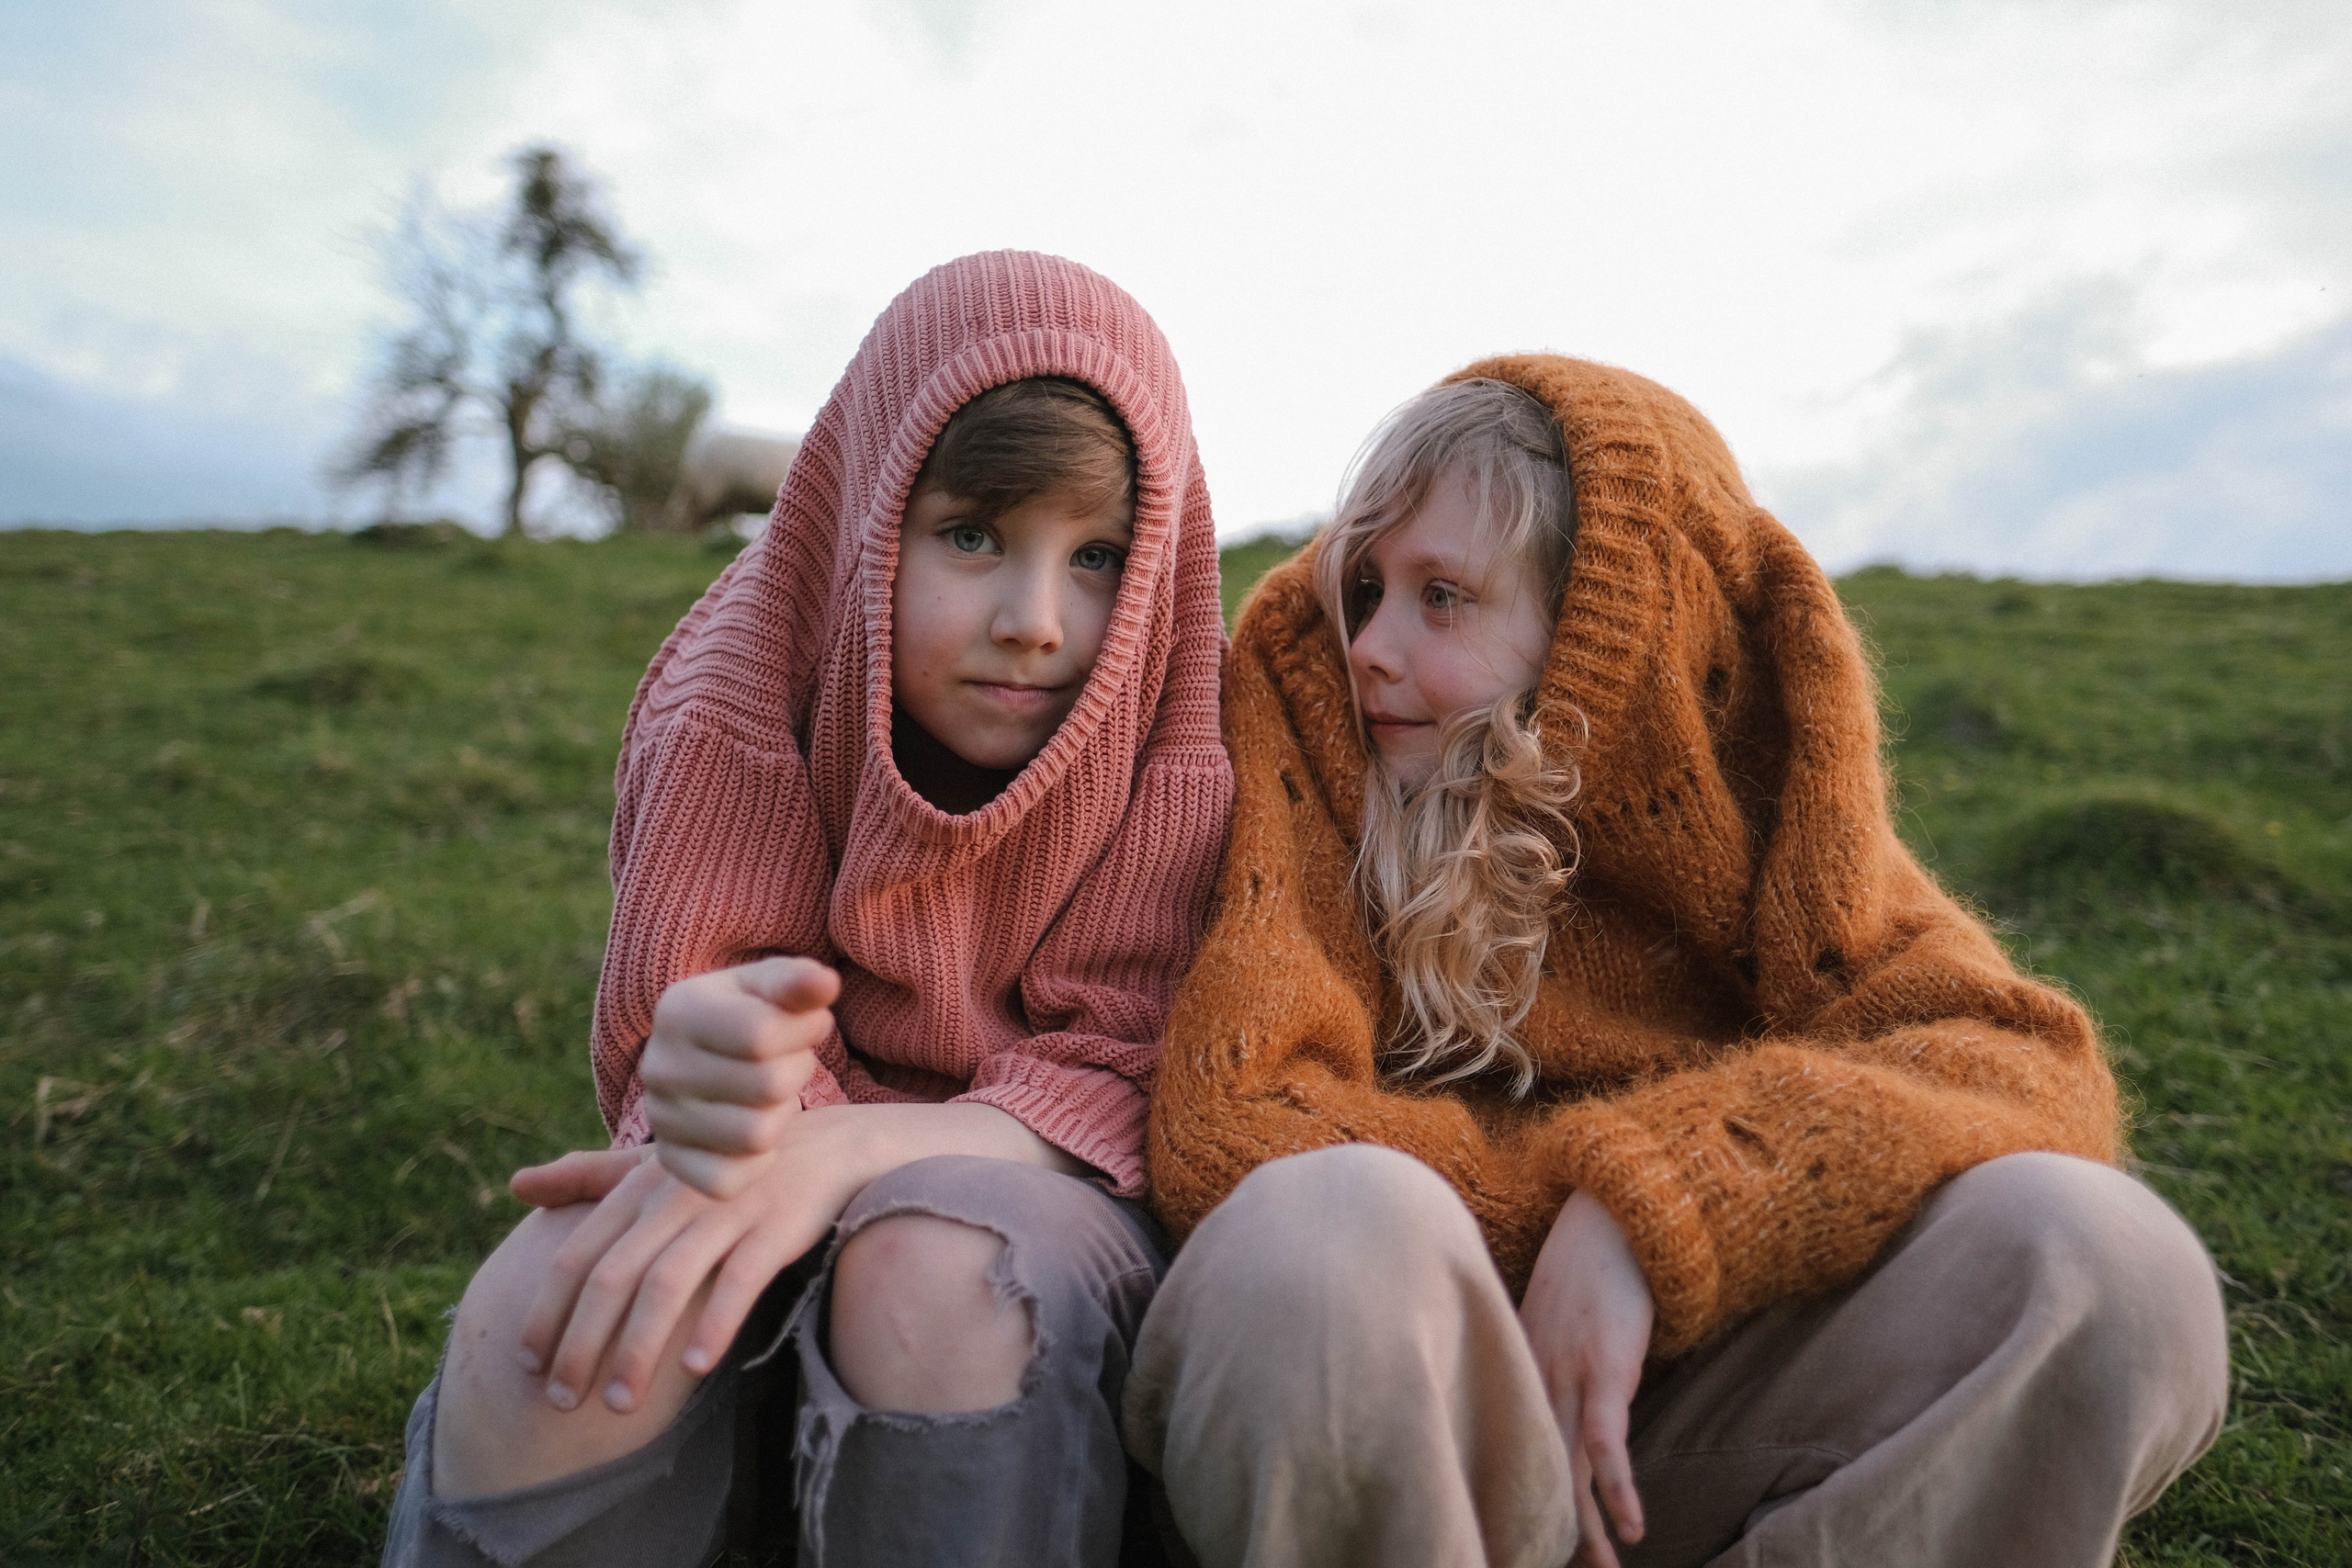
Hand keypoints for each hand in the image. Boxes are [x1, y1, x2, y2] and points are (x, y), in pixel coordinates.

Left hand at [517, 1106, 879, 1414]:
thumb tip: (515, 1185)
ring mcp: (727, 1212)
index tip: (526, 1364)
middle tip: (561, 1401)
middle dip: (581, 1344)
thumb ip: (588, 1176)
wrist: (826, 1146)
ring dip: (639, 1349)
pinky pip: (739, 1279)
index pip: (578, 1255)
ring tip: (619, 1404)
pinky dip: (715, 1322)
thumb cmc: (727, 1168)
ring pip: (668, 1284)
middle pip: (613, 1277)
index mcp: (640, 1186)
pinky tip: (694, 1366)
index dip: (547, 1310)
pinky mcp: (776, 1226)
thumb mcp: (658, 1165)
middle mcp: (676, 1198)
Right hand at [641, 956, 839, 1197]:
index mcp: (678, 1011)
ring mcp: (660, 1119)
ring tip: (769, 1094)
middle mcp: (658, 1066)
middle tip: (789, 1062)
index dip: (806, 1030)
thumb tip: (825, 984)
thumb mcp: (772, 986)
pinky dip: (756, 1163)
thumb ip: (799, 982)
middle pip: (767, 1086)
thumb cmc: (751, 1012)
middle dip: (797, 1073)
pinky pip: (728, 1182)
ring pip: (756, 1137)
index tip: (808, 1023)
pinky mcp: (670, 1162)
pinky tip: (754, 1127)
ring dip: (780, 1115)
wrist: (707, 1054)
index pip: (762, 1034)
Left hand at [1519, 1190, 1655, 1567]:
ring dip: (1586, 1529)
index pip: (1505, 1451)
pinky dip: (1620, 1488)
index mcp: (1515, 1370)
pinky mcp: (1606, 1368)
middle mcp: (1532, 1379)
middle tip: (1539, 1565)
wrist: (1610, 1214)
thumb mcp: (1549, 1320)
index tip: (1511, 1539)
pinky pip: (1608, 1441)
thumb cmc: (1585, 1267)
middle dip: (1544, 1528)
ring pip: (1570, 1470)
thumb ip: (1543, 1362)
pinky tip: (1632, 1528)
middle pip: (1535, 1471)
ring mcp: (1567, 1375)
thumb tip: (1552, 1405)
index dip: (1511, 1498)